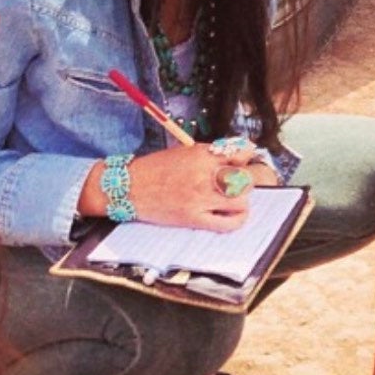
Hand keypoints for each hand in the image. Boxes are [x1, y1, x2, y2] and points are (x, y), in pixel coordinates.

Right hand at [126, 141, 261, 233]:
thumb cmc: (154, 169)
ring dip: (241, 200)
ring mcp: (200, 198)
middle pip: (244, 178)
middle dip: (244, 180)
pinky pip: (227, 223)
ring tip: (234, 200)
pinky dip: (237, 220)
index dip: (245, 157)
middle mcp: (204, 175)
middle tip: (237, 183)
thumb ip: (208, 154)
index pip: (241, 153)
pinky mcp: (194, 218)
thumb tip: (232, 158)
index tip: (241, 161)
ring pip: (241, 200)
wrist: (129, 187)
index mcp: (202, 155)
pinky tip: (234, 216)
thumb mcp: (183, 151)